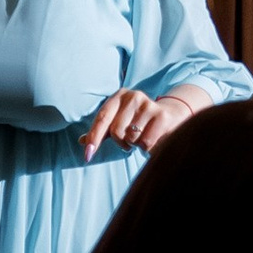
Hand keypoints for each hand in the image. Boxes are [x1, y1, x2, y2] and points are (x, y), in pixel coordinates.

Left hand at [82, 88, 196, 160]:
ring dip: (135, 144)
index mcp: (119, 96)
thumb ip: (101, 132)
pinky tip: (153, 139)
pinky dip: (147, 148)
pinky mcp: (161, 116)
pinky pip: (146, 143)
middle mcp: (133, 96)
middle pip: (116, 131)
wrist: (170, 115)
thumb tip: (82, 142)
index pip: (102, 118)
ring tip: (142, 136)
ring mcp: (148, 105)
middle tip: (129, 141)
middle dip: (121, 142)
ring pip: (131, 139)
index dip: (94, 137)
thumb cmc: (138, 121)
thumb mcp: (118, 122)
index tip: (88, 155)